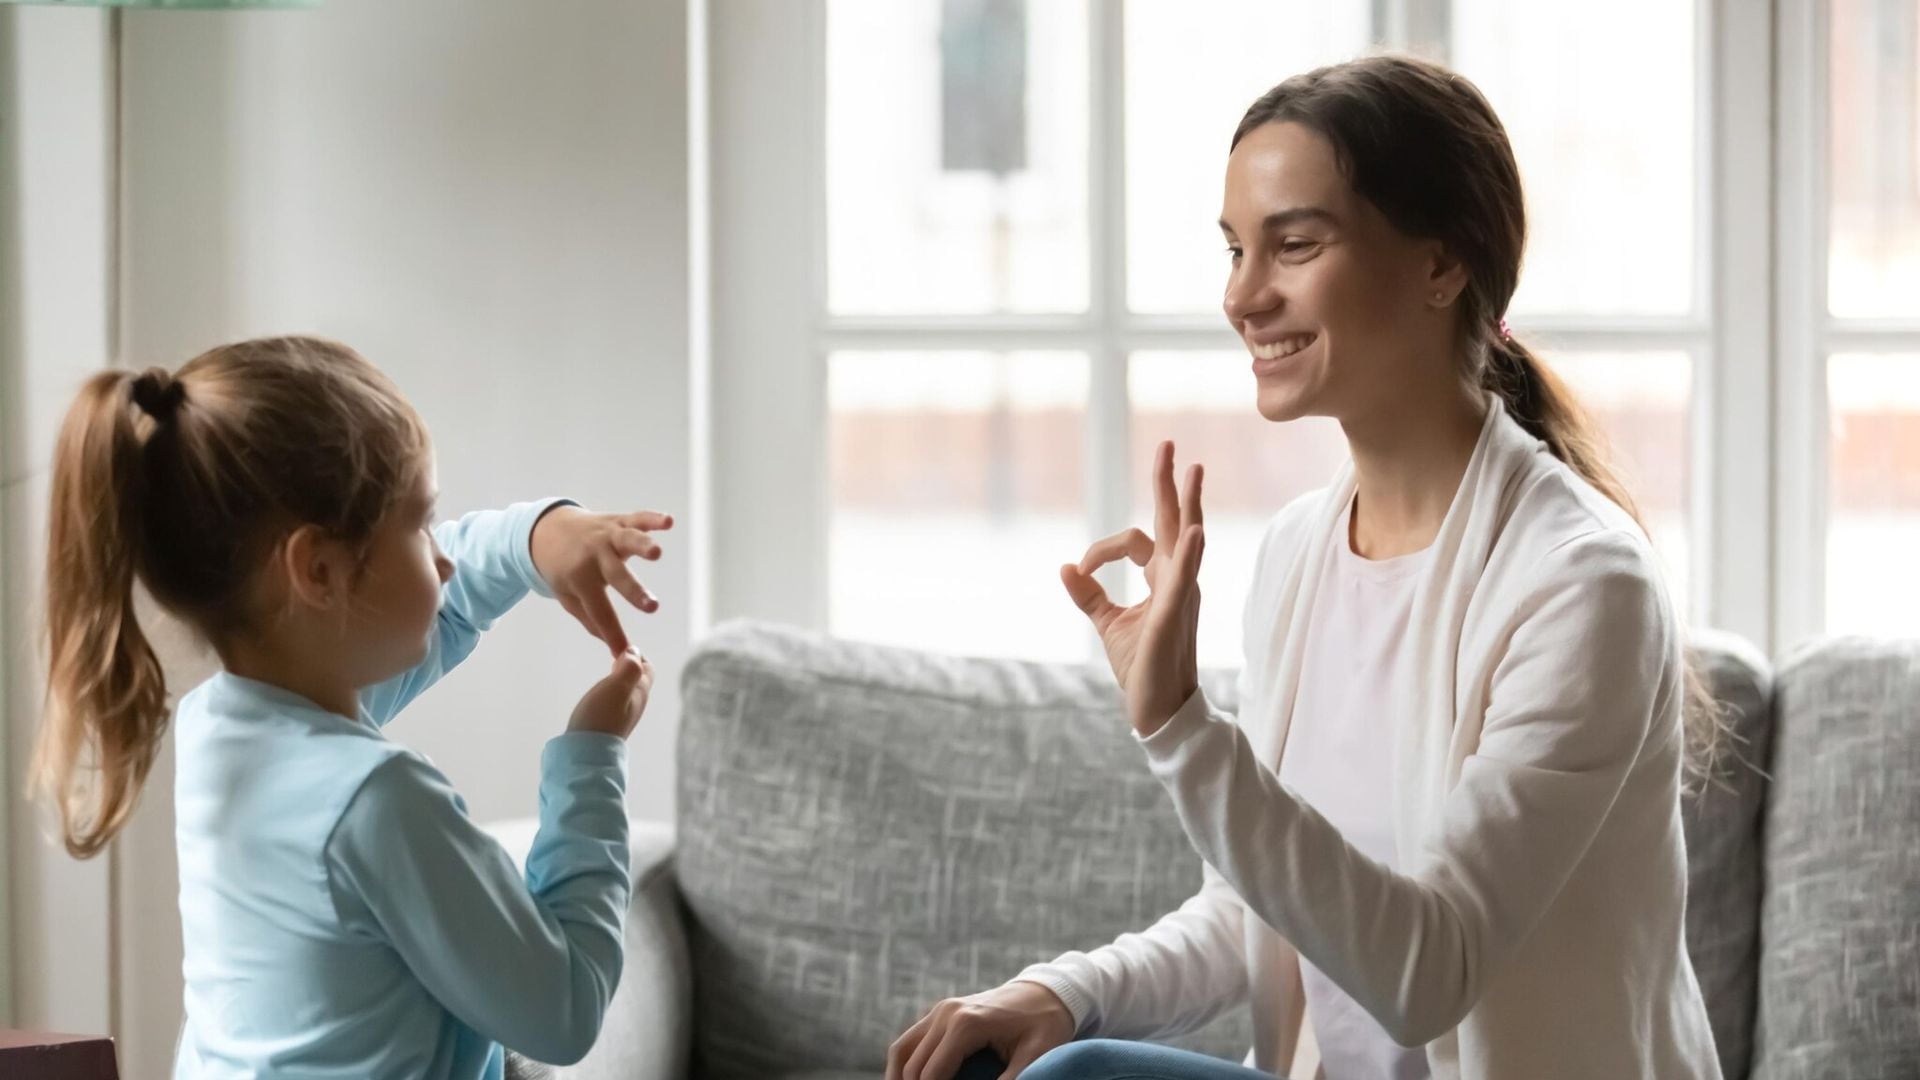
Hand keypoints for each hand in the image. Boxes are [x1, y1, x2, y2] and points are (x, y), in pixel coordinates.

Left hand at [531, 505, 673, 654]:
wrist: (548, 529)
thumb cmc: (563, 569)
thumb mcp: (568, 596)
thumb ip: (590, 618)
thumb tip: (612, 645)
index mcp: (580, 578)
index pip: (600, 610)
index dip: (613, 633)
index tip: (625, 653)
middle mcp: (594, 556)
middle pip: (617, 576)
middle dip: (635, 591)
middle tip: (652, 607)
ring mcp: (607, 536)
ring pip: (627, 540)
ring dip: (643, 546)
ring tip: (657, 554)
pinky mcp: (618, 521)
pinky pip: (637, 518)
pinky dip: (653, 519)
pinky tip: (668, 521)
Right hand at [567, 648, 652, 738]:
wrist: (585, 753)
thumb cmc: (601, 718)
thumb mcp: (617, 688)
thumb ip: (629, 668)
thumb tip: (634, 652)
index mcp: (640, 693)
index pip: (647, 668)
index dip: (636, 655)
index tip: (618, 648)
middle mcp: (636, 704)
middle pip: (638, 678)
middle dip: (628, 663)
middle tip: (611, 654)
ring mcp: (623, 714)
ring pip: (627, 689)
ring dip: (619, 676)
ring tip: (607, 669)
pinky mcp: (610, 723)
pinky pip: (616, 700)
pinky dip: (611, 689)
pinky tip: (601, 690)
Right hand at [887, 981, 1074, 1079]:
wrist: (1047, 992)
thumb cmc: (1045, 1025)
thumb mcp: (1035, 1057)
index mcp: (966, 1024)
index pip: (932, 1075)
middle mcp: (946, 1013)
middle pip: (914, 1067)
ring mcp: (940, 1010)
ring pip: (902, 1051)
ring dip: (899, 1079)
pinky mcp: (940, 1012)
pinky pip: (910, 1040)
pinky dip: (904, 1064)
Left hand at [1060, 440, 1203, 736]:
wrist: (1155, 709)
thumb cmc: (1140, 667)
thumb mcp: (1108, 623)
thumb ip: (1089, 595)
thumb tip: (1065, 567)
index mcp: (1162, 580)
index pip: (1136, 541)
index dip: (1102, 549)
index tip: (1081, 570)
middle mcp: (1176, 581)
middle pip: (1174, 522)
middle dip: (1169, 484)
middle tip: (1168, 446)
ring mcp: (1180, 596)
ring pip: (1187, 541)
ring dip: (1189, 505)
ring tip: (1193, 470)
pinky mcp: (1173, 616)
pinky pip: (1184, 579)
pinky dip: (1189, 554)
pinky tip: (1194, 530)